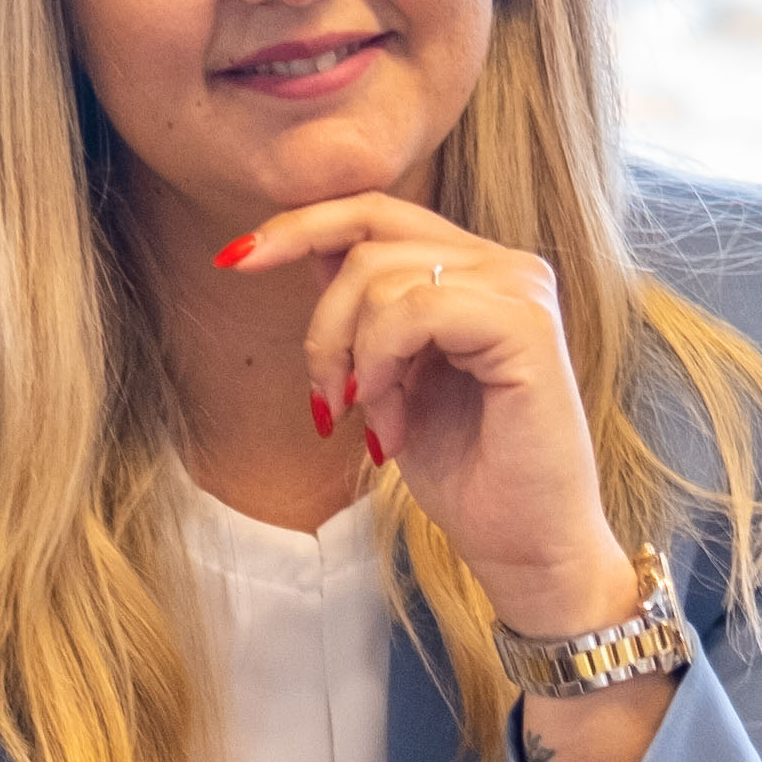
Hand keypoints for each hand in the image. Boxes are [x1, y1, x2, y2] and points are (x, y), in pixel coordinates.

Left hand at [225, 193, 641, 641]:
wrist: (527, 548)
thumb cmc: (469, 476)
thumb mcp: (391, 380)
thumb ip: (365, 314)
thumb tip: (312, 252)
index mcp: (477, 270)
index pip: (376, 212)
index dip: (301, 225)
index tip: (234, 259)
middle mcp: (506, 265)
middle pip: (367, 238)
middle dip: (322, 322)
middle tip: (324, 400)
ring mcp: (520, 289)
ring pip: (381, 274)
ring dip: (353, 357)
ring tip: (378, 421)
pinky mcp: (526, 325)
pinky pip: (415, 309)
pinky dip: (382, 362)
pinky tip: (393, 419)